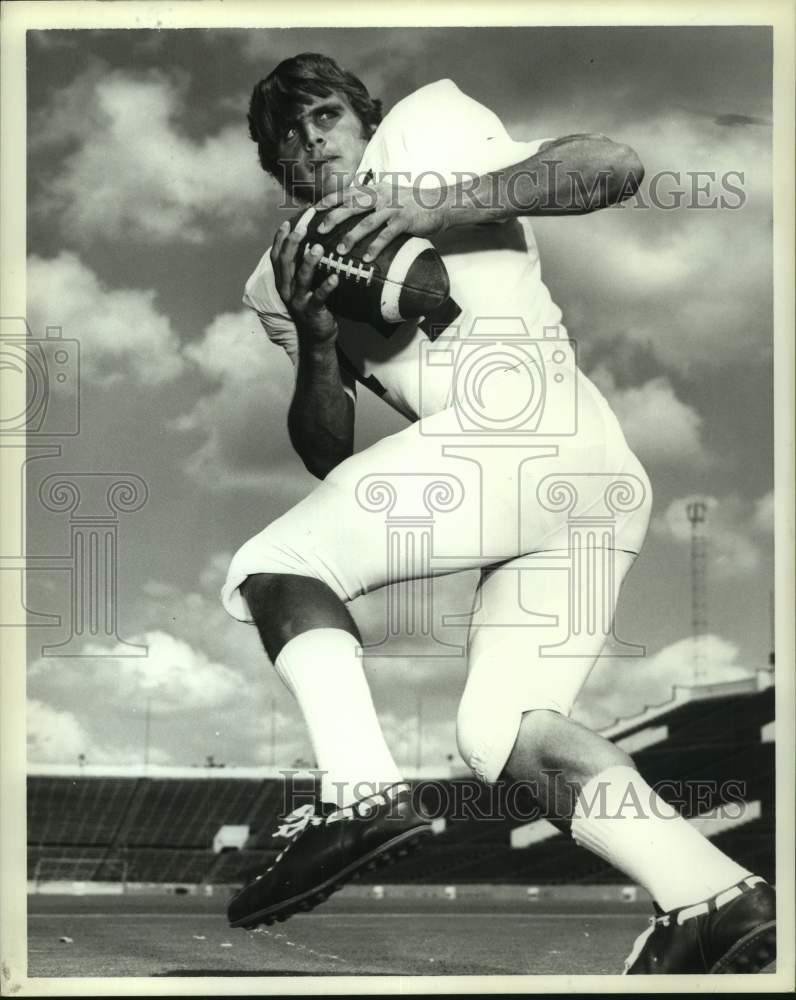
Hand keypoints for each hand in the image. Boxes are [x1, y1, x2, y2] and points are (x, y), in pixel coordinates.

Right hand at [271, 221, 338, 344]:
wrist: (316, 337)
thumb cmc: (312, 305)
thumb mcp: (303, 286)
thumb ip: (302, 267)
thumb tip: (312, 241)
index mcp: (282, 282)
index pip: (277, 256)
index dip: (280, 238)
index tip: (289, 222)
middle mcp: (286, 290)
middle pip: (286, 262)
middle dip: (293, 242)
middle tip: (303, 226)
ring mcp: (298, 301)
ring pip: (301, 278)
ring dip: (309, 262)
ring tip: (318, 247)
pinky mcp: (312, 312)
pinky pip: (319, 298)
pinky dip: (326, 287)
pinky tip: (335, 278)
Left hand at [313, 178, 449, 261]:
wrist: (438, 202)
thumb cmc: (410, 202)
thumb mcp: (387, 194)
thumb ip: (369, 199)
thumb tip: (348, 208)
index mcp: (374, 189)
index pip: (346, 193)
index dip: (329, 201)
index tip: (312, 211)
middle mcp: (380, 196)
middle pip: (351, 206)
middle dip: (333, 218)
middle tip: (319, 231)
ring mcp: (392, 208)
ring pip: (367, 223)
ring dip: (352, 237)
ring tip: (341, 251)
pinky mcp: (404, 221)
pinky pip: (387, 235)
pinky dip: (376, 247)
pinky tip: (367, 258)